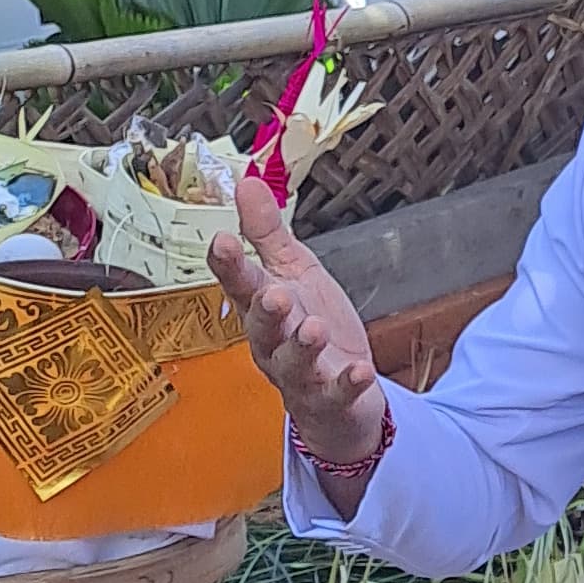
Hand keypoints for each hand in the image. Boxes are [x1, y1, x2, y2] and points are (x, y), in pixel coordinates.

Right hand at [209, 175, 388, 466]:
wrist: (335, 395)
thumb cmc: (307, 327)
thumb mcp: (292, 274)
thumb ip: (267, 235)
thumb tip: (246, 182)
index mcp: (261, 308)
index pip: (240, 283)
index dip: (229, 264)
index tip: (222, 240)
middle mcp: (273, 343)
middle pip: (261, 327)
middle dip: (265, 310)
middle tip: (272, 292)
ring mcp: (300, 375)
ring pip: (293, 363)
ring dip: (302, 346)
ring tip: (313, 328)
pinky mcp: (330, 399)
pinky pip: (337, 393)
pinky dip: (348, 383)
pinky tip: (361, 370)